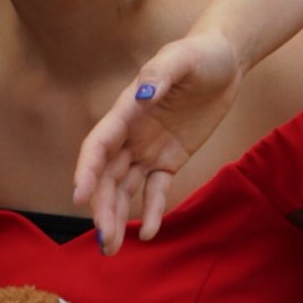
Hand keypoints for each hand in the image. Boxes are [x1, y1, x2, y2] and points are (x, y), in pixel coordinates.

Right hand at [72, 31, 242, 253]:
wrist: (224, 60)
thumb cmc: (200, 54)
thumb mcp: (182, 58)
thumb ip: (161, 73)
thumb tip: (144, 92)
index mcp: (125, 110)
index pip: (98, 144)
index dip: (86, 170)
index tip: (78, 197)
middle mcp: (130, 133)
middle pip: (107, 176)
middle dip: (102, 207)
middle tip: (104, 240)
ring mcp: (147, 149)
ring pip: (124, 188)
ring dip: (116, 216)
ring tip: (112, 249)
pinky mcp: (169, 160)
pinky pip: (156, 189)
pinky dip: (151, 210)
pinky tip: (149, 233)